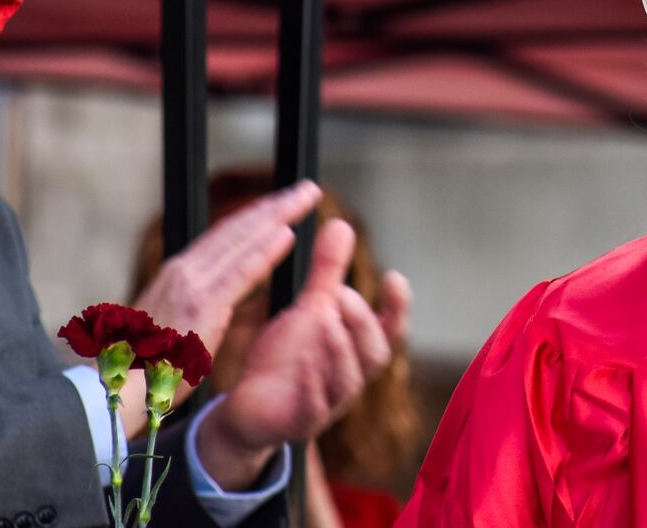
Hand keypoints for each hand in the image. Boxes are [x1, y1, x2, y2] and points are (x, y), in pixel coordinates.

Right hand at [123, 182, 320, 433]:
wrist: (116, 389)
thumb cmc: (143, 367)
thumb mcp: (171, 324)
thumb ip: (196, 305)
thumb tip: (217, 299)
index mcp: (178, 274)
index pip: (225, 236)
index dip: (257, 216)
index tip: (283, 202)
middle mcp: (184, 270)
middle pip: (237, 228)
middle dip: (275, 205)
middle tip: (307, 189)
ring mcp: (191, 286)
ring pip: (242, 241)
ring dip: (278, 216)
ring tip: (305, 198)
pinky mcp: (200, 306)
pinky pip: (240, 273)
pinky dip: (264, 251)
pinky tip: (287, 234)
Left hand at [196, 219, 411, 488]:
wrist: (248, 407)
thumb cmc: (287, 358)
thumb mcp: (308, 310)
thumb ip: (327, 272)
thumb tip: (342, 224)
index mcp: (356, 349)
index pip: (390, 329)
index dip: (398, 307)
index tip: (395, 277)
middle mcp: (351, 376)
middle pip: (375, 353)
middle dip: (361, 321)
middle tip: (339, 294)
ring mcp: (330, 402)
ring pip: (348, 380)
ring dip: (338, 347)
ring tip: (322, 318)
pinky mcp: (301, 421)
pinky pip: (315, 406)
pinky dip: (311, 383)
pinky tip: (301, 361)